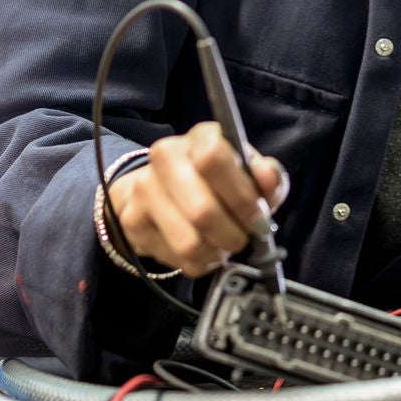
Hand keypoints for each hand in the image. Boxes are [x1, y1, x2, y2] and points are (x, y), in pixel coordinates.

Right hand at [109, 122, 287, 277]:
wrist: (166, 188)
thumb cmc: (220, 181)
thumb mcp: (251, 173)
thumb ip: (268, 176)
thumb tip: (268, 177)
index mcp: (201, 137)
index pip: (213, 159)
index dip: (241, 196)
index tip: (258, 216)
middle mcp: (166, 156)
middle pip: (201, 211)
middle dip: (233, 235)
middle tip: (243, 238)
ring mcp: (144, 189)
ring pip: (189, 243)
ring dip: (216, 253)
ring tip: (224, 245)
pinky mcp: (133, 220)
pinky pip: (176, 259)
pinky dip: (200, 263)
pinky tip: (204, 250)